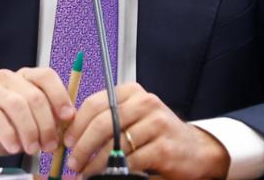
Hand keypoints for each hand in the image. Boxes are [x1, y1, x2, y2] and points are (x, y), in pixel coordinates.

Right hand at [0, 67, 73, 161]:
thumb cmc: (0, 126)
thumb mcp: (29, 121)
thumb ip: (47, 118)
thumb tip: (69, 124)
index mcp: (23, 77)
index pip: (46, 76)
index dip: (60, 96)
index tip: (67, 117)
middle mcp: (6, 79)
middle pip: (34, 95)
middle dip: (46, 124)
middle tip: (49, 145)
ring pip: (17, 105)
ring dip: (29, 131)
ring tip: (32, 148)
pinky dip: (9, 135)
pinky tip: (13, 146)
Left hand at [63, 82, 230, 178]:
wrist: (196, 150)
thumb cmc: (159, 135)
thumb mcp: (134, 118)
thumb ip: (108, 119)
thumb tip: (72, 134)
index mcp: (133, 93)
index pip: (95, 103)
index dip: (77, 125)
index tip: (68, 141)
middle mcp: (146, 103)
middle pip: (102, 123)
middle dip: (82, 147)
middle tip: (73, 163)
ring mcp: (157, 125)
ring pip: (114, 145)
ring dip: (95, 164)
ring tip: (86, 174)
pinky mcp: (164, 149)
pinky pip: (130, 161)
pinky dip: (114, 172)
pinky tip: (108, 176)